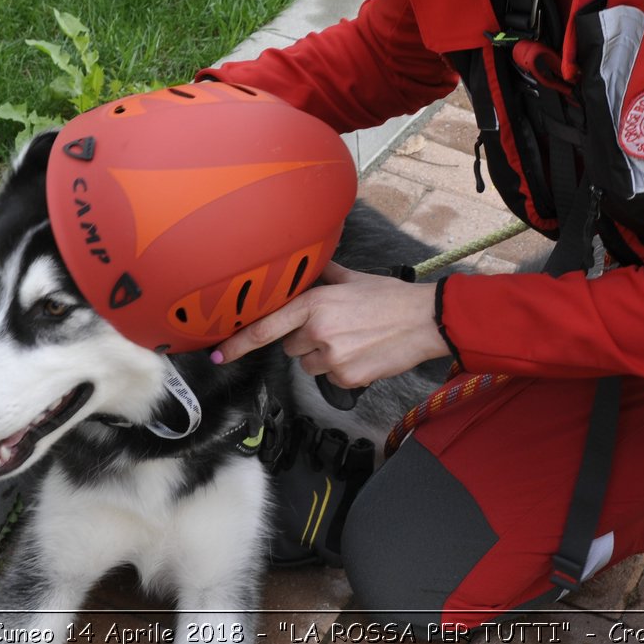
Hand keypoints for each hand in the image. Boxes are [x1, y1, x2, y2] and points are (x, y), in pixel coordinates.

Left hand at [210, 263, 449, 387]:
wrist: (424, 322)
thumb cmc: (390, 298)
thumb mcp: (352, 279)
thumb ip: (323, 275)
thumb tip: (306, 265)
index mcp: (314, 304)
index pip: (266, 327)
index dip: (239, 343)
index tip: (220, 353)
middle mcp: (318, 332)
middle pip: (291, 346)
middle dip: (305, 339)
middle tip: (335, 327)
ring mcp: (332, 358)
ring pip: (309, 364)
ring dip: (322, 356)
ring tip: (351, 340)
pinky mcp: (347, 378)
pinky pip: (331, 377)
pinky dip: (342, 368)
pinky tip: (362, 353)